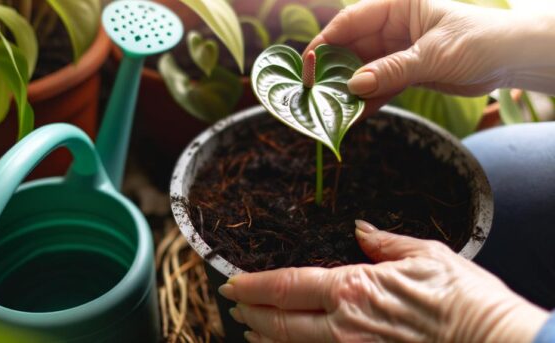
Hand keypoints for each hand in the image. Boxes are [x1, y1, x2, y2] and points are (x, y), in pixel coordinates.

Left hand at [218, 220, 548, 342]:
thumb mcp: (424, 254)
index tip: (231, 282)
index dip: (252, 285)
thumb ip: (383, 241)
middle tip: (234, 306)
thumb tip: (360, 229)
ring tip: (251, 329)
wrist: (494, 341)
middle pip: (278, 323)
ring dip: (266, 338)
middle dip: (250, 315)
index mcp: (352, 288)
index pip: (285, 285)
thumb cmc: (463, 296)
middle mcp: (344, 325)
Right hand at [304, 0, 554, 100]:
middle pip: (352, 47)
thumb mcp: (432, 54)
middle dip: (335, 70)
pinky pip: (379, 86)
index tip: (308, 64)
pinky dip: (368, 100)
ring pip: (363, 69)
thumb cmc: (477, 41)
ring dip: (349, 89)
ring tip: (330, 108)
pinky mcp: (405, 73)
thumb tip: (354, 87)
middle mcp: (393, 26)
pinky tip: (354, 115)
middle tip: (315, 92)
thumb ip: (392, 70)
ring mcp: (397, 51)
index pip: (352, 20)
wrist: (511, 60)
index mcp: (398, 6)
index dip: (327, 41)